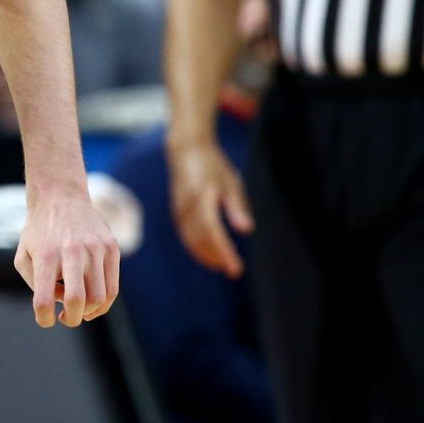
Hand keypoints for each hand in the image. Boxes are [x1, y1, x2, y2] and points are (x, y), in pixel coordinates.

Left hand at [13, 181, 120, 328]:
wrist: (60, 196)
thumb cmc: (39, 232)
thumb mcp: (24, 255)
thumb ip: (35, 284)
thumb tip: (58, 303)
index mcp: (46, 255)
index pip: (44, 299)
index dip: (44, 318)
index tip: (45, 320)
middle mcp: (72, 252)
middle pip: (78, 301)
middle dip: (72, 319)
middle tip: (66, 318)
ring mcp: (95, 249)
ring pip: (100, 298)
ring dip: (89, 312)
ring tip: (79, 309)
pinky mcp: (112, 248)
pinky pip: (113, 287)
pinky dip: (104, 302)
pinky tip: (93, 301)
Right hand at [167, 138, 253, 278]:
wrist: (186, 151)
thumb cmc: (213, 165)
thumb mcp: (231, 181)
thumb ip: (237, 206)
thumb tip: (246, 230)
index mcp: (202, 197)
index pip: (213, 231)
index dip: (224, 251)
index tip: (235, 267)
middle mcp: (188, 206)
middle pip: (201, 239)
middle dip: (217, 257)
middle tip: (234, 271)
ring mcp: (179, 210)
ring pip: (191, 240)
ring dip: (206, 256)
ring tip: (222, 266)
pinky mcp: (176, 213)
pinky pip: (185, 236)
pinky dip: (196, 248)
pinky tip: (208, 256)